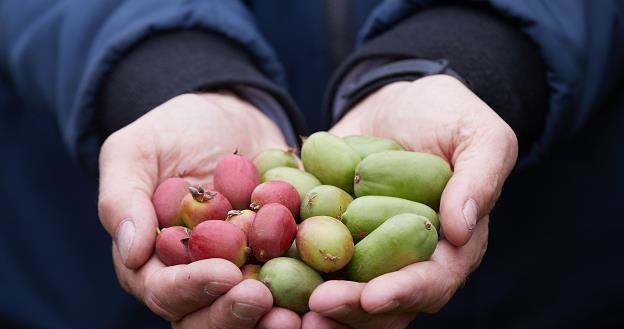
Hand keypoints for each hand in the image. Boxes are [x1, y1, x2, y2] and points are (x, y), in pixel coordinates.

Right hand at [98, 92, 300, 327]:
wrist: (229, 115)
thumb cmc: (172, 131)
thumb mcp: (135, 150)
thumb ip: (122, 198)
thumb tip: (131, 252)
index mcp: (154, 262)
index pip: (165, 290)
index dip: (191, 289)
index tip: (224, 274)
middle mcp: (196, 277)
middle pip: (206, 317)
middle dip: (231, 313)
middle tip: (260, 298)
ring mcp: (240, 272)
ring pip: (249, 312)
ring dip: (268, 320)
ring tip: (293, 315)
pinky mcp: (277, 260)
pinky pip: (292, 285)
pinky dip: (306, 296)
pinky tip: (326, 294)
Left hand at [305, 75, 517, 327]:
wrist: (399, 101)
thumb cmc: (450, 115)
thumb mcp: (480, 134)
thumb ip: (479, 178)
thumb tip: (462, 231)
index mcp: (450, 247)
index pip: (432, 281)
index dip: (404, 292)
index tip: (372, 297)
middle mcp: (406, 258)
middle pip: (380, 299)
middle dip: (350, 308)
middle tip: (317, 307)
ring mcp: (364, 249)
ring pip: (342, 287)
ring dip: (315, 302)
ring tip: (285, 308)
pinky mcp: (330, 232)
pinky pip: (308, 255)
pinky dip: (286, 265)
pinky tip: (260, 270)